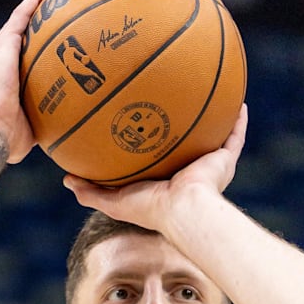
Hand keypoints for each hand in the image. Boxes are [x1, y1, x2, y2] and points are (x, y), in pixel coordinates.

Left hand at [63, 104, 247, 232]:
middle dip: (181, 127)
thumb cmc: (150, 209)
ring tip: (210, 94)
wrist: (183, 210)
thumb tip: (66, 180)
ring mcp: (207, 165)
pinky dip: (237, 121)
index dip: (152, 142)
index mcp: (164, 181)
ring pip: (212, 137)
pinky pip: (234, 136)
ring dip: (212, 119)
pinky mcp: (224, 160)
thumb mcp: (114, 201)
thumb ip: (91, 192)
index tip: (142, 122)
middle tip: (173, 102)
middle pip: (185, 144)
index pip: (158, 158)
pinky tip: (237, 101)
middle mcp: (187, 171)